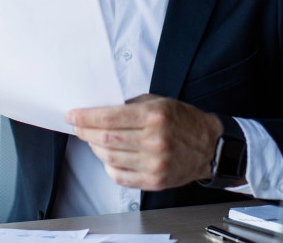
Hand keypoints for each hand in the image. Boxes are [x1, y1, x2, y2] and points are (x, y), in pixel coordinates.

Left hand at [66, 94, 222, 190]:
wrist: (210, 146)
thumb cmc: (184, 121)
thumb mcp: (160, 102)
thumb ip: (130, 105)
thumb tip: (100, 109)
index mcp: (154, 116)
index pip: (109, 118)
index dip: (86, 117)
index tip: (72, 116)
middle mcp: (154, 140)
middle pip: (105, 138)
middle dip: (85, 132)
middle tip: (78, 127)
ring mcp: (154, 163)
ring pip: (109, 157)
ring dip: (96, 148)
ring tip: (95, 140)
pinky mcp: (154, 180)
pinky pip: (120, 176)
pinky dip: (109, 166)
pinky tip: (110, 156)